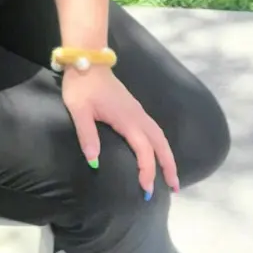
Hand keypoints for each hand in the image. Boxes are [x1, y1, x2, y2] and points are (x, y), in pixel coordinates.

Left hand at [60, 67, 179, 196]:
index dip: (147, 170)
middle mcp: (138, 116)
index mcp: (127, 120)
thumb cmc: (81, 87)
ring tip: (172, 176)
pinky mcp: (134, 109)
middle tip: (174, 188)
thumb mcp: (79, 110)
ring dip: (168, 156)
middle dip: (169, 167)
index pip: (144, 150)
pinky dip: (161, 145)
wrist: (87, 62)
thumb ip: (87, 135)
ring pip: (160, 136)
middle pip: (161, 144)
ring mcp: (138, 111)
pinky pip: (154, 130)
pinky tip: (158, 153)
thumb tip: (94, 161)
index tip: (145, 189)